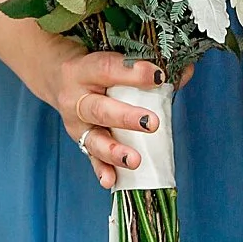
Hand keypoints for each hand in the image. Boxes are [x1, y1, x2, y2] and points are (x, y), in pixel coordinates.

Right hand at [41, 47, 192, 189]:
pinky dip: (101, 170)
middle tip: (151, 123)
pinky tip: (111, 181)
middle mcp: (76, 98)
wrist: (59, 79)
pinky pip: (91, 159)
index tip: (159, 76)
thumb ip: (147, 67)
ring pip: (93, 139)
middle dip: (125, 118)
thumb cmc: (96, 69)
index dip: (133, 73)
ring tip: (134, 161)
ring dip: (114, 151)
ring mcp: (77, 124)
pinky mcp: (80, 142)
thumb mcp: (113, 60)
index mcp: (85, 70)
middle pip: (99, 109)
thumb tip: (184, 72)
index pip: (108, 69)